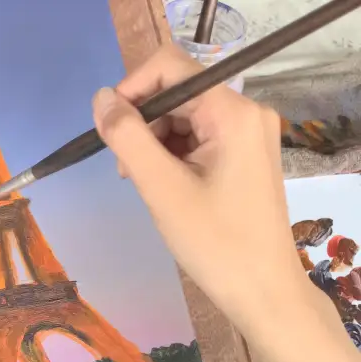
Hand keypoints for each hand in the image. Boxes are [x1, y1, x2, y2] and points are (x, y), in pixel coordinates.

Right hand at [92, 45, 306, 331]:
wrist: (262, 291)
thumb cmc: (214, 241)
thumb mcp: (160, 186)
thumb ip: (127, 135)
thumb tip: (101, 97)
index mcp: (232, 112)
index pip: (170, 67)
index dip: (131, 88)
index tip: (108, 127)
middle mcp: (245, 112)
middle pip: (175, 92)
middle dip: (142, 122)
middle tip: (125, 168)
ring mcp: (246, 133)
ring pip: (181, 116)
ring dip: (152, 141)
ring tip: (142, 182)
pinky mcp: (242, 153)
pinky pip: (195, 136)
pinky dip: (170, 154)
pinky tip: (161, 184)